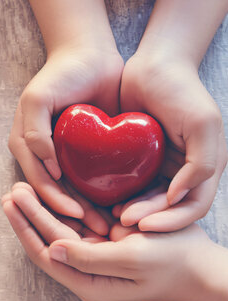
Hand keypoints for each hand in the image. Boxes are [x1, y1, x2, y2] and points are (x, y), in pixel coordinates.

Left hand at [2, 182, 227, 300]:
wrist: (202, 265)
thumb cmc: (172, 263)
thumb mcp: (131, 259)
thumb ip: (88, 257)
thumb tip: (51, 248)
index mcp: (87, 281)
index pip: (45, 253)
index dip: (26, 227)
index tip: (11, 203)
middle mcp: (85, 270)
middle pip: (48, 239)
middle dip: (29, 214)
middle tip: (12, 189)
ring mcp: (94, 255)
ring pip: (60, 228)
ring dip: (42, 208)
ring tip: (22, 186)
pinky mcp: (105, 240)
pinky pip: (77, 221)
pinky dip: (64, 206)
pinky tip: (52, 189)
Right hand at [8, 47, 122, 234]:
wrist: (90, 55)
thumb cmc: (61, 74)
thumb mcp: (38, 99)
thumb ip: (34, 132)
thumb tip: (46, 165)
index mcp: (25, 147)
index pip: (39, 183)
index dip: (56, 202)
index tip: (78, 217)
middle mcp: (41, 155)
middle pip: (56, 194)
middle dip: (73, 215)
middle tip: (97, 232)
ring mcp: (63, 156)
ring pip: (73, 193)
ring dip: (88, 211)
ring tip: (107, 228)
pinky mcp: (84, 153)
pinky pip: (90, 180)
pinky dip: (99, 196)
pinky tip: (114, 209)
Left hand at [118, 53, 227, 230]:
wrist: (153, 65)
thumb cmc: (181, 90)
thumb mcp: (202, 123)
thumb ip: (202, 163)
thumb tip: (179, 198)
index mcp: (205, 167)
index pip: (192, 207)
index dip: (171, 221)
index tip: (145, 225)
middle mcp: (184, 171)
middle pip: (167, 209)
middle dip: (147, 218)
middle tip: (121, 222)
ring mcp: (161, 166)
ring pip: (147, 200)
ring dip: (133, 211)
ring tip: (112, 216)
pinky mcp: (139, 159)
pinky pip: (131, 184)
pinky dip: (121, 195)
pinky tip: (104, 200)